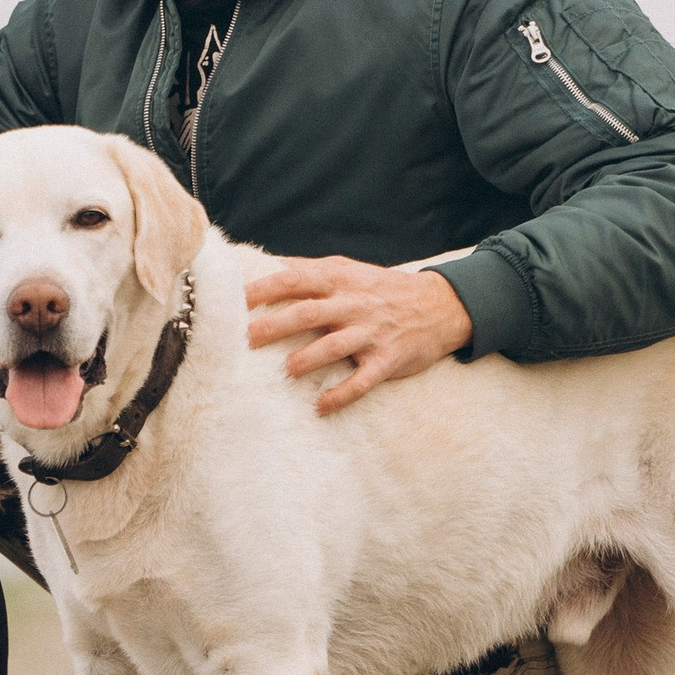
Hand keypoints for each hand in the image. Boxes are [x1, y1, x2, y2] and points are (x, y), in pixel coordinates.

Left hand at [244, 256, 471, 412]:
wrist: (440, 305)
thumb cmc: (383, 289)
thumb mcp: (350, 270)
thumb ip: (312, 270)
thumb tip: (270, 267)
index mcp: (339, 280)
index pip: (294, 280)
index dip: (263, 289)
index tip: (234, 302)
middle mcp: (353, 304)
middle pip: (307, 312)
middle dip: (274, 326)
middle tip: (245, 340)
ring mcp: (371, 333)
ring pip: (334, 345)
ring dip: (307, 359)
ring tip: (285, 371)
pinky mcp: (387, 359)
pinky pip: (362, 380)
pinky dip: (342, 394)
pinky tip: (321, 407)